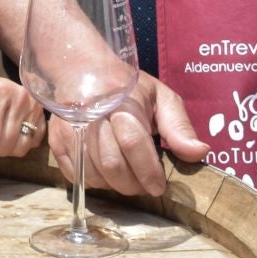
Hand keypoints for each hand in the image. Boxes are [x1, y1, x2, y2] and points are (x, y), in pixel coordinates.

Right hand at [47, 71, 207, 198]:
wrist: (82, 71)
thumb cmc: (126, 88)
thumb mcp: (160, 97)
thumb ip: (179, 127)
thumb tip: (199, 153)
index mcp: (123, 103)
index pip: (133, 143)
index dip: (148, 171)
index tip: (158, 186)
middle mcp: (92, 115)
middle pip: (112, 164)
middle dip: (133, 184)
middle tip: (144, 186)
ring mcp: (70, 129)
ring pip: (93, 173)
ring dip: (115, 185)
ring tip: (127, 179)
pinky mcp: (57, 141)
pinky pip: (77, 176)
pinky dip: (95, 182)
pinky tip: (106, 173)